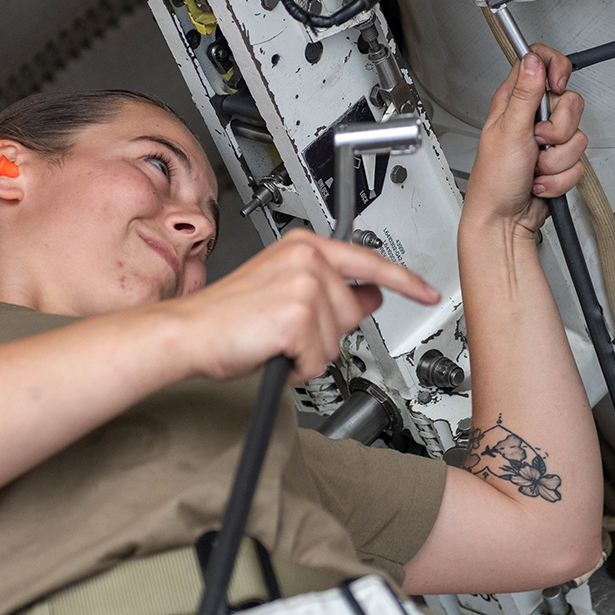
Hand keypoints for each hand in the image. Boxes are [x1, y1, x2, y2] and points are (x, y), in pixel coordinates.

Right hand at [174, 228, 440, 383]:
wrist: (187, 333)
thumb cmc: (226, 317)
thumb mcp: (283, 290)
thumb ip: (329, 289)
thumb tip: (370, 295)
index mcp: (303, 246)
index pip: (369, 262)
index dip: (405, 281)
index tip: (427, 292)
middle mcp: (307, 258)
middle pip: (354, 311)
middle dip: (326, 333)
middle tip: (286, 330)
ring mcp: (304, 286)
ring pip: (337, 341)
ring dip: (308, 353)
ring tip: (273, 340)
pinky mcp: (297, 316)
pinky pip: (318, 362)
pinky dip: (296, 368)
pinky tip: (272, 352)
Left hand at [464, 43, 586, 235]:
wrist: (502, 220)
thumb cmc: (493, 182)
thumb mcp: (508, 131)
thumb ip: (524, 94)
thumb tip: (532, 59)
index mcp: (512, 103)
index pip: (540, 62)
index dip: (555, 67)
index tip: (557, 85)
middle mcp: (530, 119)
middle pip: (569, 101)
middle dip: (558, 129)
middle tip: (536, 142)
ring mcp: (545, 142)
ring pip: (577, 136)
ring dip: (556, 160)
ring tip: (533, 168)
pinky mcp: (557, 163)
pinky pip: (577, 163)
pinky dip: (559, 178)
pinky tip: (538, 182)